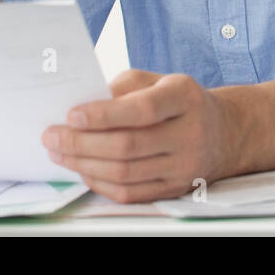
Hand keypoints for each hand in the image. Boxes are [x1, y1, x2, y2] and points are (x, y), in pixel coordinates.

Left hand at [41, 69, 238, 203]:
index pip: (143, 110)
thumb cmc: (178, 102)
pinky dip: (100, 183)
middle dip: (81, 143)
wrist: (223, 132)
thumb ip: (122, 88)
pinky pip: (130, 194)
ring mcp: (185, 166)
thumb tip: (81, 109)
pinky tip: (83, 170)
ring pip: (125, 174)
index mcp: (184, 97)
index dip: (104, 115)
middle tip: (51, 137)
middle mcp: (190, 133)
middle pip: (128, 146)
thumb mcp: (157, 80)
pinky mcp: (175, 189)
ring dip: (84, 165)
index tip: (71, 114)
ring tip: (59, 153)